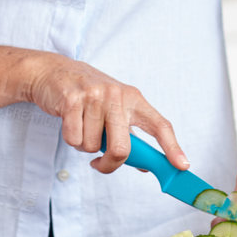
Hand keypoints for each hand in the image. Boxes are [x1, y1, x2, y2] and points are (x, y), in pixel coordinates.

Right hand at [21, 54, 188, 173]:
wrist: (53, 70)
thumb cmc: (87, 94)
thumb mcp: (114, 108)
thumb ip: (129, 134)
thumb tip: (144, 164)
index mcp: (133, 98)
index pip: (159, 125)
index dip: (172, 147)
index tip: (182, 166)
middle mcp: (117, 95)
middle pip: (122, 148)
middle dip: (109, 164)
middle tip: (99, 164)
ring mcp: (95, 96)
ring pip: (92, 146)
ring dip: (84, 145)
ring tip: (81, 125)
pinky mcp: (72, 99)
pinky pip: (73, 139)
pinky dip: (70, 139)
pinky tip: (70, 121)